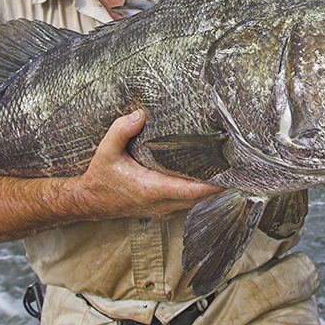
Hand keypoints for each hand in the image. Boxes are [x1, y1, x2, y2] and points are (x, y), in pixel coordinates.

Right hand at [62, 110, 222, 219]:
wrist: (90, 201)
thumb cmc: (100, 178)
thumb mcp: (106, 151)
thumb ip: (120, 131)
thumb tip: (139, 114)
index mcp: (151, 189)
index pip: (192, 190)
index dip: (214, 183)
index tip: (231, 171)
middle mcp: (162, 203)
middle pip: (200, 196)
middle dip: (219, 181)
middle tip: (235, 161)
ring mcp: (163, 209)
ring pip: (196, 201)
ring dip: (210, 187)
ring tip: (225, 166)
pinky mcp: (162, 209)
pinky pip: (188, 202)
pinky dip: (199, 190)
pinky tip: (206, 175)